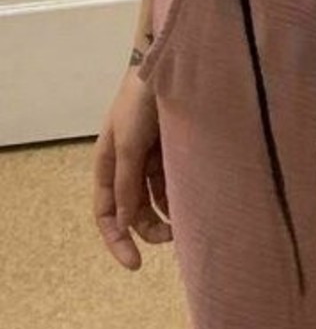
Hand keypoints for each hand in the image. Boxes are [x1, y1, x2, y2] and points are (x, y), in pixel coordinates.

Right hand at [91, 70, 171, 269]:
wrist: (169, 64)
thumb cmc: (141, 102)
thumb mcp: (130, 144)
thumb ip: (126, 183)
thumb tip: (123, 222)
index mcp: (108, 163)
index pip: (106, 212)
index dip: (116, 240)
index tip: (135, 264)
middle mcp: (128, 163)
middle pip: (133, 210)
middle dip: (149, 228)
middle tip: (173, 238)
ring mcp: (152, 157)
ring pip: (157, 198)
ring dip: (168, 214)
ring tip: (187, 222)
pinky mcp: (175, 148)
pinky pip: (175, 181)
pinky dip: (181, 195)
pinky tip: (195, 202)